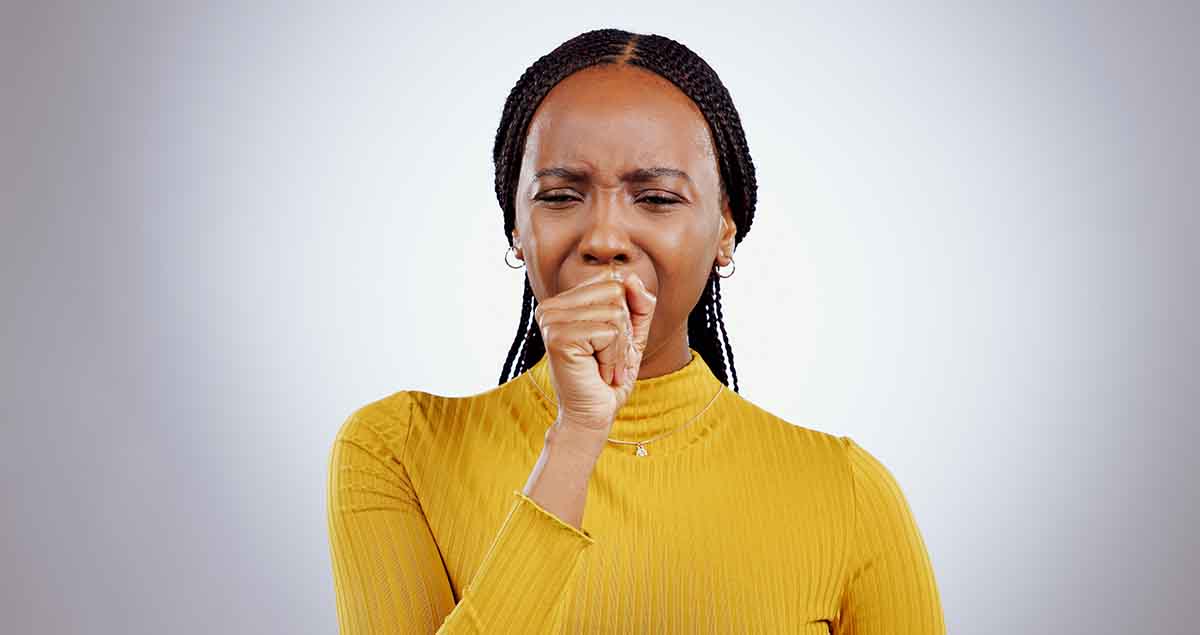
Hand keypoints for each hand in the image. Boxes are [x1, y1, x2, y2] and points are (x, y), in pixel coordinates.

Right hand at [533, 265, 656, 436]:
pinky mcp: (558, 337)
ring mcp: (551, 320)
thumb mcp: (632, 335)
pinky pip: (609, 332)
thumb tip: (631, 278)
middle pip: (616, 292)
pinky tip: (600, 373)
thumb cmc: (609, 377)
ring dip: (620, 349)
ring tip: (605, 367)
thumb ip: (638, 305)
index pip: (612, 281)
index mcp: (563, 302)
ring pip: (615, 313)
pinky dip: (614, 358)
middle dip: (624, 330)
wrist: (594, 415)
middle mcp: (551, 306)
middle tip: (610, 358)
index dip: (625, 313)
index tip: (612, 344)